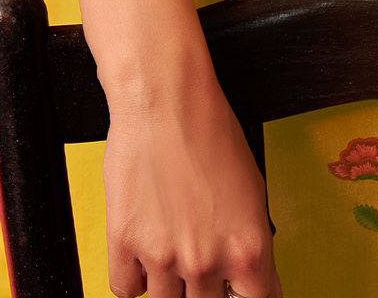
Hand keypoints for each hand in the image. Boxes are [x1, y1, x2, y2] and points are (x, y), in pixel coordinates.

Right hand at [101, 65, 281, 297]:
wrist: (163, 99)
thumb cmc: (207, 130)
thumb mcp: (253, 191)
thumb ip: (250, 243)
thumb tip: (247, 274)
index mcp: (248, 251)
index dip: (242, 295)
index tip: (233, 288)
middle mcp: (206, 261)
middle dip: (204, 284)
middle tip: (195, 255)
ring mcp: (162, 256)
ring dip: (167, 280)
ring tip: (167, 245)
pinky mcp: (124, 241)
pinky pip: (125, 289)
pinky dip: (133, 276)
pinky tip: (140, 253)